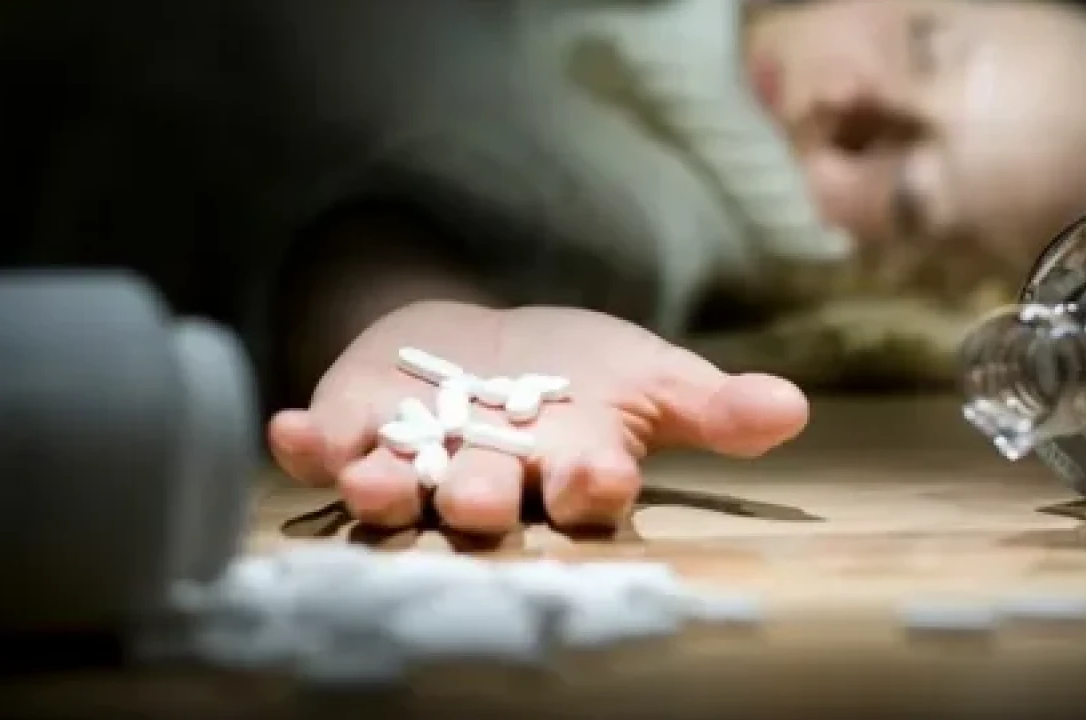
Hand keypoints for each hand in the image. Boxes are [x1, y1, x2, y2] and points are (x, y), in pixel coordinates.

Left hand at [268, 302, 807, 533]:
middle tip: (479, 502)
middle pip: (488, 500)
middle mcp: (492, 480)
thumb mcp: (649, 375)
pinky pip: (329, 445)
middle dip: (481, 500)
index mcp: (569, 470)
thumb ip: (712, 406)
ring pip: (403, 489)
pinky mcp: (359, 427)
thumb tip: (793, 410)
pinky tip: (292, 430)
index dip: (594, 485)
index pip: (589, 490)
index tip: (602, 475)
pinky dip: (308, 444)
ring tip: (372, 483)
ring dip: (386, 490)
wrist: (488, 339)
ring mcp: (419, 460)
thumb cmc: (578, 371)